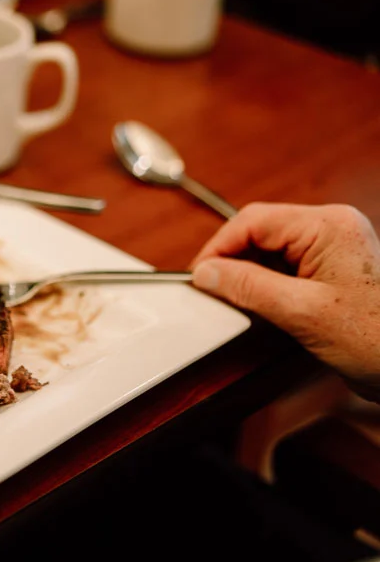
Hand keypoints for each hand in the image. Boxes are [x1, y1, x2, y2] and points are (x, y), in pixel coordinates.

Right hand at [190, 203, 379, 389]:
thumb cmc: (378, 339)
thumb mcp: (301, 313)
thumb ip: (248, 287)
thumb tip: (207, 273)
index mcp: (329, 226)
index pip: (254, 221)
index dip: (219, 248)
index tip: (199, 276)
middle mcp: (333, 229)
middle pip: (260, 232)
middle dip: (232, 260)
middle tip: (211, 289)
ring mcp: (334, 249)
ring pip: (270, 249)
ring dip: (248, 273)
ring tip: (236, 301)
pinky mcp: (332, 270)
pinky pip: (285, 265)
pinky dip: (265, 282)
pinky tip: (259, 304)